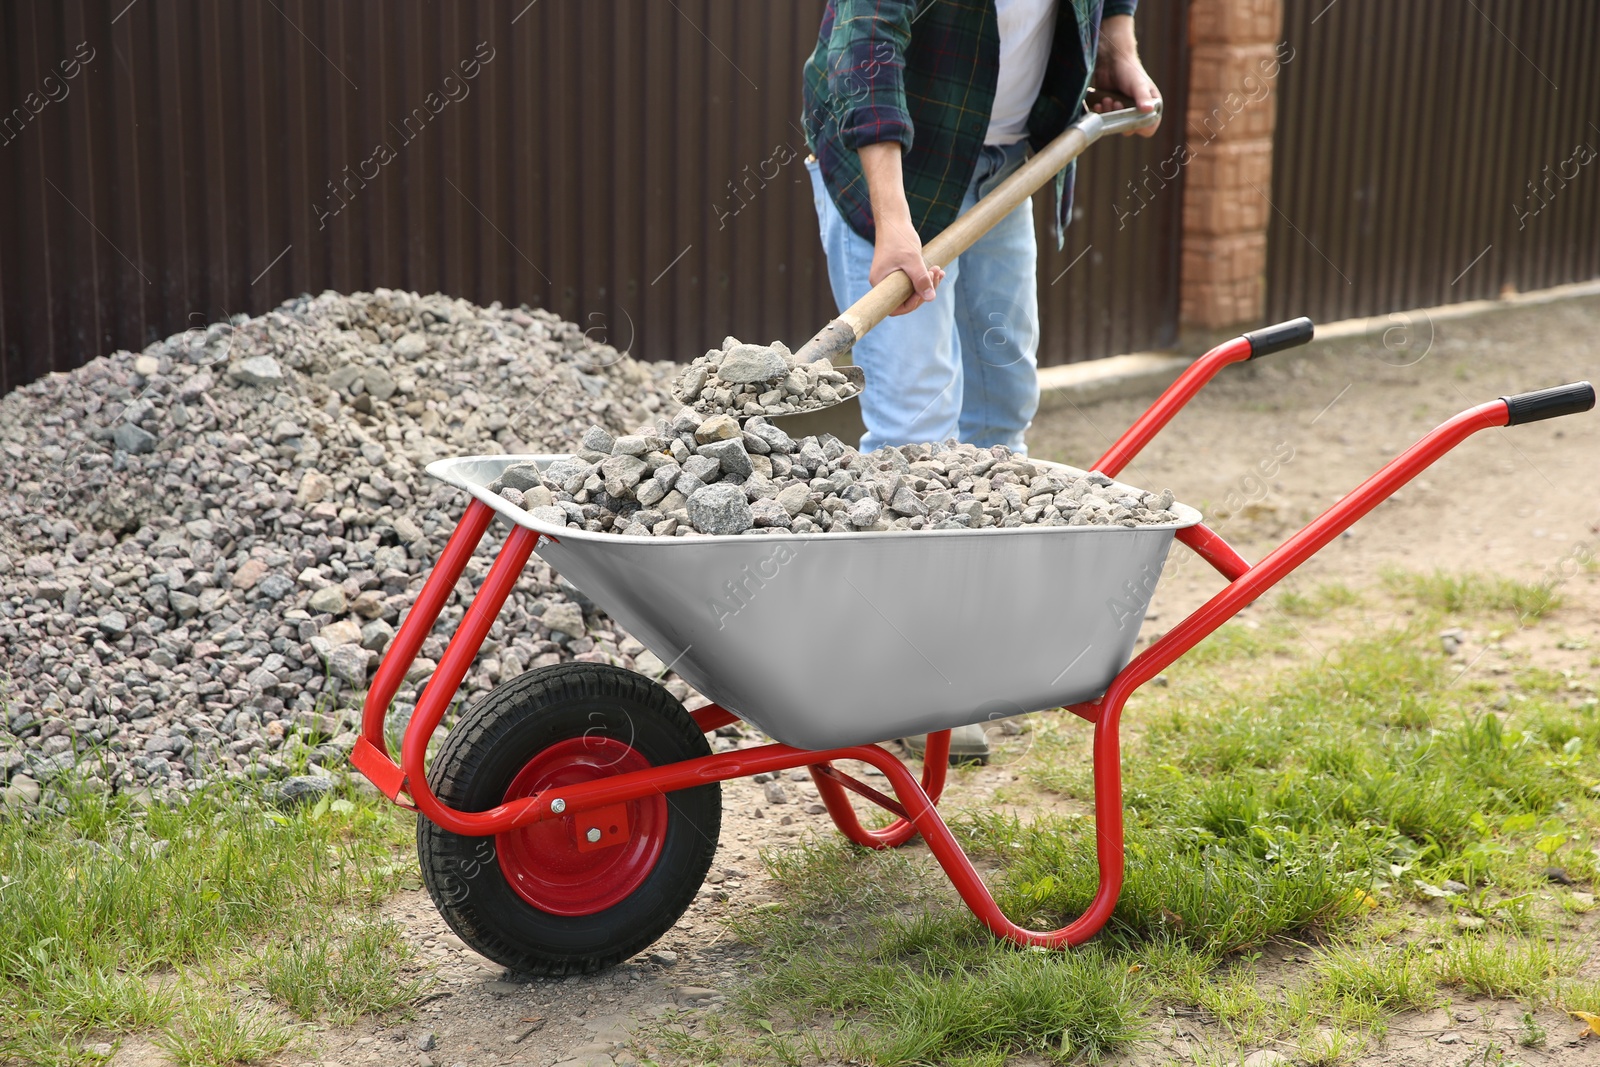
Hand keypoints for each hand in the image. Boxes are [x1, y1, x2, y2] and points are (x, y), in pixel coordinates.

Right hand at [859, 141, 944, 314]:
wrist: (893, 219)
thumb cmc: (899, 237)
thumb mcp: (913, 259)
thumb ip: (921, 280)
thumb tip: (930, 298)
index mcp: (880, 283)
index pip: (896, 308)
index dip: (913, 304)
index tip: (925, 291)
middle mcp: (883, 283)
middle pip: (905, 299)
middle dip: (924, 290)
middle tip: (936, 273)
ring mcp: (890, 278)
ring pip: (911, 290)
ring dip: (927, 283)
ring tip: (938, 270)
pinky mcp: (897, 271)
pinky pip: (911, 281)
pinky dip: (924, 277)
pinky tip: (936, 270)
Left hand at [1089, 14, 1160, 137]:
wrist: (1111, 61)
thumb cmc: (1129, 70)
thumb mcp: (1138, 84)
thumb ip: (1143, 97)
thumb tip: (1148, 110)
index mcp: (1151, 106)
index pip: (1149, 127)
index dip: (1141, 127)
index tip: (1130, 118)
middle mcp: (1139, 112)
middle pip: (1130, 129)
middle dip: (1121, 118)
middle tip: (1116, 103)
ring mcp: (1124, 112)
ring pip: (1116, 125)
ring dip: (1110, 114)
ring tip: (1107, 99)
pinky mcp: (1111, 111)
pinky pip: (1105, 120)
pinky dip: (1101, 113)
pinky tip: (1099, 103)